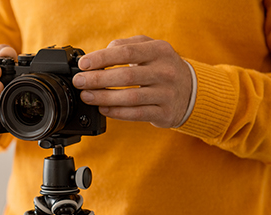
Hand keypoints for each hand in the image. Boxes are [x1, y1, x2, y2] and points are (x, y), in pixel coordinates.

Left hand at [73, 36, 192, 127]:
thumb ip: (126, 45)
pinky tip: (103, 108)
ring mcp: (166, 93)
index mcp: (160, 50)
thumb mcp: (150, 49)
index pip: (126, 52)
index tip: (83, 65)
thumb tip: (101, 54)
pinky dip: (116, 112)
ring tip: (86, 96)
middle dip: (97, 80)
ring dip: (104, 97)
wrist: (191, 91)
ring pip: (130, 97)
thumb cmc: (162, 67)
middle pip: (125, 76)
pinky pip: (136, 114)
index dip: (102, 58)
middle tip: (80, 82)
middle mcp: (165, 71)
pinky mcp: (164, 112)